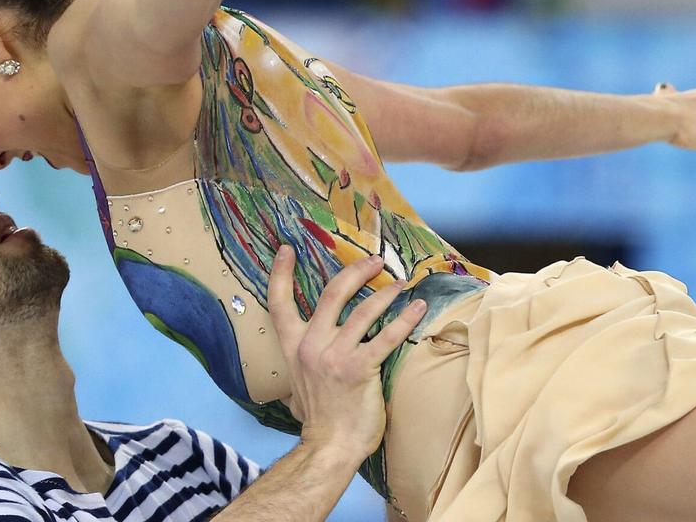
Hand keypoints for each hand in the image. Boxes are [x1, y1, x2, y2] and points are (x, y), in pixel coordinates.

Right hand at [267, 245, 425, 461]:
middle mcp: (311, 346)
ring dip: (384, 293)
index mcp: (293, 347)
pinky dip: (404, 319)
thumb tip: (306, 357)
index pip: (278, 303)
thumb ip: (302, 363)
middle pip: (331, 294)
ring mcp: (334, 356)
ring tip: (400, 283)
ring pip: (362, 311)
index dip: (280, 274)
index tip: (286, 249)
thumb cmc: (320, 418)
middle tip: (374, 261)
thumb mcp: (298, 384)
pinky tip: (417, 308)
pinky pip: (386, 337)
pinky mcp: (360, 369)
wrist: (330, 446)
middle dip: (355, 272)